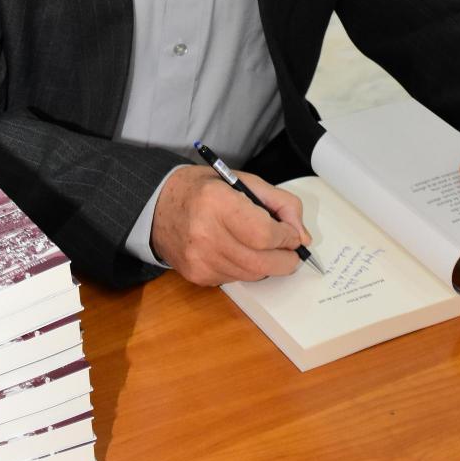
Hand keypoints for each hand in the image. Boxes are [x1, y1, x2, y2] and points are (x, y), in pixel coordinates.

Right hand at [151, 166, 310, 284]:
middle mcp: (205, 234)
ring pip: (252, 275)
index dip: (287, 238)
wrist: (158, 206)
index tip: (293, 235)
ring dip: (268, 265)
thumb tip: (302, 237)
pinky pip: (236, 279)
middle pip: (262, 263)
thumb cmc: (203, 189)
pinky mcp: (197, 276)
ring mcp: (199, 260)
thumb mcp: (243, 181)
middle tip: (291, 250)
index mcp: (217, 202)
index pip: (265, 234)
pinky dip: (247, 269)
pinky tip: (239, 251)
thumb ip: (280, 204)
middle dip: (286, 259)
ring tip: (265, 247)